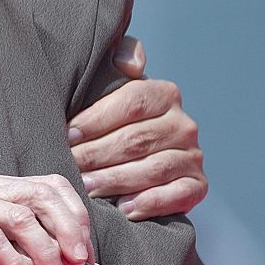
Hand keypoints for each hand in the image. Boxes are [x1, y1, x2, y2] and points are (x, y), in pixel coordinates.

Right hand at [0, 174, 92, 264]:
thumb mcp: (9, 256)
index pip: (50, 186)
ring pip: (20, 218)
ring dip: (44, 253)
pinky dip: (14, 262)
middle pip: (40, 195)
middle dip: (66, 232)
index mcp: (0, 187)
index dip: (74, 217)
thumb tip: (84, 259)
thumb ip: (40, 250)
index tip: (85, 253)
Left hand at [67, 35, 205, 220]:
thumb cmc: (112, 118)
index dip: (97, 119)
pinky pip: (178, 196)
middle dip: (98, 154)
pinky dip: (151, 203)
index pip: (132, 103)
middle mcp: (184, 124)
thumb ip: (120, 56)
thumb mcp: (112, 82)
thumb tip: (132, 65)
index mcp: (165, 94)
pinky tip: (124, 208)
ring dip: (117, 179)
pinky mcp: (197, 186)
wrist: (133, 158)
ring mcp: (193, 157)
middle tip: (70, 164)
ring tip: (87, 186)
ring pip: (154, 168)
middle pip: (138, 139)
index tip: (67, 134)